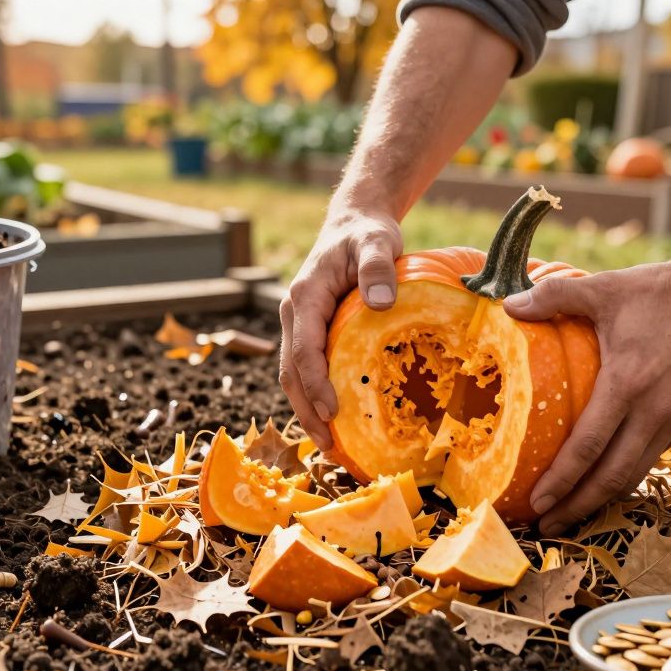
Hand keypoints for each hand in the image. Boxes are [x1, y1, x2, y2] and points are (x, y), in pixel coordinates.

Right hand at [280, 207, 402, 449]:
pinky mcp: (310, 331)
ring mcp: (299, 324)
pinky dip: (315, 397)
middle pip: (291, 372)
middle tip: (329, 447)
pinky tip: (335, 420)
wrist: (354, 223)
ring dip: (307, 411)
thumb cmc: (367, 234)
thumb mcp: (377, 241)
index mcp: (305, 297)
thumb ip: (378, 268)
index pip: (304, 350)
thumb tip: (379, 303)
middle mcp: (294, 313)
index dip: (315, 385)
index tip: (333, 413)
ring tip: (330, 446)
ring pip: (294, 376)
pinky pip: (306, 369)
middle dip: (307, 412)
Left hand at [504, 258, 670, 535]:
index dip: (562, 480)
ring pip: (633, 475)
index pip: (589, 446)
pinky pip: (648, 460)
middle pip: (612, 477)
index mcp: (628, 383)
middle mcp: (654, 410)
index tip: (537, 503)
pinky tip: (598, 485)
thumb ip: (553, 296)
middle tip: (545, 527)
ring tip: (567, 516)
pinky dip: (622, 479)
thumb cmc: (656, 290)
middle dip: (577, 506)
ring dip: (600, 500)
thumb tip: (507, 305)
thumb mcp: (602, 288)